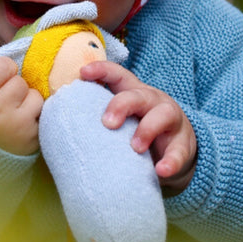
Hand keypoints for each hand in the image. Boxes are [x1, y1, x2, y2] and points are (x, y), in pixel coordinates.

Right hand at [0, 46, 43, 155]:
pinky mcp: (31, 139)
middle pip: (19, 81)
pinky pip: (42, 114)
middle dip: (15, 86)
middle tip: (4, 99)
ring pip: (34, 96)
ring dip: (27, 100)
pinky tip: (22, 123)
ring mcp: (14, 126)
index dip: (2, 69)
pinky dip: (35, 116)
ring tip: (14, 111)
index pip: (2, 65)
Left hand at [80, 60, 197, 193]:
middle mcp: (152, 101)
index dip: (102, 70)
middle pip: (137, 95)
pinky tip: (160, 171)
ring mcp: (171, 120)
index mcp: (133, 92)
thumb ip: (100, 116)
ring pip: (162, 115)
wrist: (176, 149)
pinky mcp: (183, 144)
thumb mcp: (123, 118)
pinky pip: (179, 152)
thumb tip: (59, 123)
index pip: (118, 75)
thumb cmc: (138, 128)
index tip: (83, 73)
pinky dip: (170, 161)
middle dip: (121, 105)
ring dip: (146, 130)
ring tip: (135, 147)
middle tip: (106, 122)